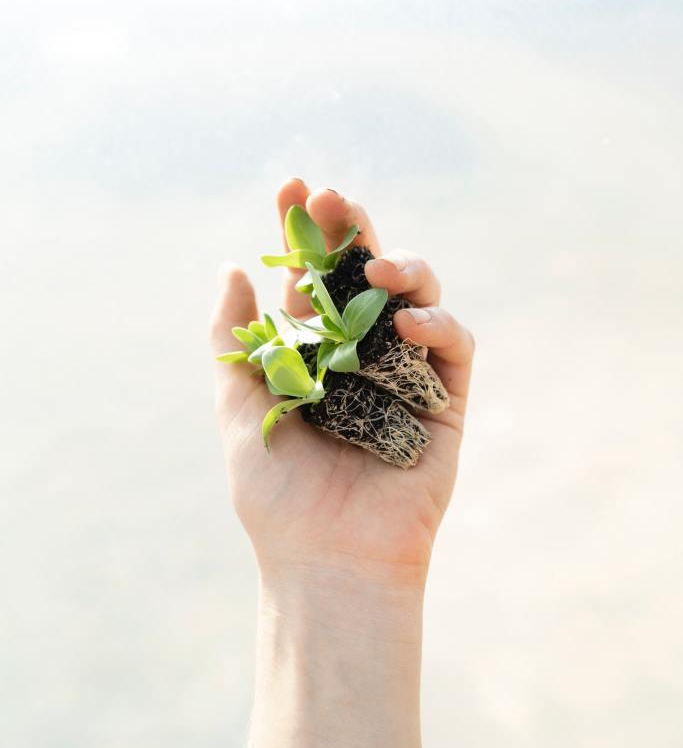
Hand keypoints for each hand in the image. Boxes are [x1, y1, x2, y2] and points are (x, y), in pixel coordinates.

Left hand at [210, 179, 474, 588]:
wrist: (326, 559)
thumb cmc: (277, 493)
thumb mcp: (241, 405)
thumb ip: (234, 338)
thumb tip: (231, 266)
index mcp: (315, 350)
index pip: (313, 277)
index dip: (305, 231)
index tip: (292, 188)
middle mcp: (363, 353)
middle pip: (367, 275)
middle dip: (354, 232)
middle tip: (336, 199)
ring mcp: (408, 373)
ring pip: (418, 298)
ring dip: (404, 267)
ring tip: (379, 263)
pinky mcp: (448, 401)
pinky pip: (454, 346)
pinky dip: (437, 324)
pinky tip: (408, 321)